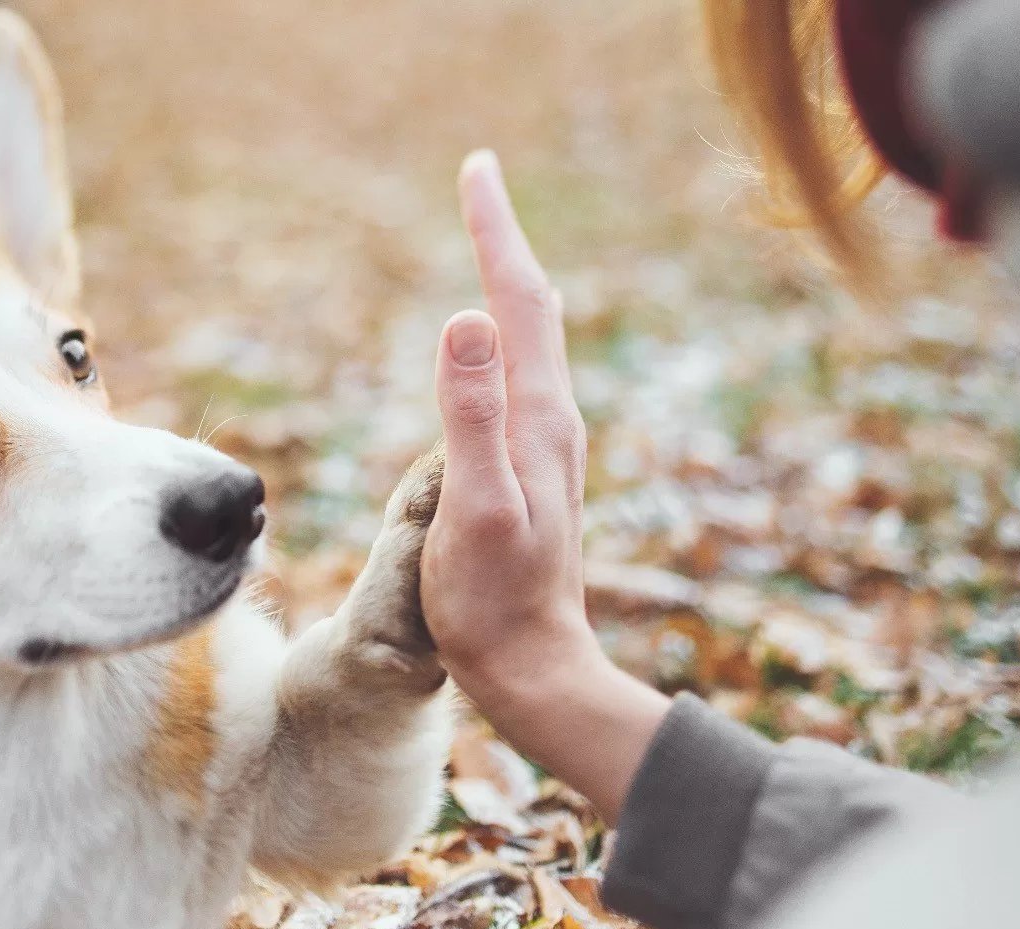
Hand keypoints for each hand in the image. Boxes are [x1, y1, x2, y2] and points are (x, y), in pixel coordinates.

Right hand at [421, 150, 669, 822]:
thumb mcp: (473, 507)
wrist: (533, 667)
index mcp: (539, 419)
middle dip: (504, 240)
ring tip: (493, 240)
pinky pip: (521, 379)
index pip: (520, 301)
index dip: (496, 231)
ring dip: (511, 284)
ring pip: (533, 343)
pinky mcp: (532, 471)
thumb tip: (467, 317)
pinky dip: (507, 336)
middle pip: (534, 309)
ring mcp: (546, 447)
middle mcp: (552, 422)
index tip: (478, 169)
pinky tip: (501, 346)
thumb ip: (471, 414)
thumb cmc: (493, 601)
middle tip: (480, 183)